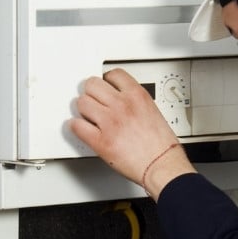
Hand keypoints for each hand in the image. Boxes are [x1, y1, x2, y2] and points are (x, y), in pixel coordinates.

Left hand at [70, 68, 195, 196]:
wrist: (162, 165)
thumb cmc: (161, 145)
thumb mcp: (153, 111)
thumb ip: (135, 103)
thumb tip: (122, 101)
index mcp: (137, 96)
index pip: (113, 74)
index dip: (106, 80)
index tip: (104, 85)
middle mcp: (121, 105)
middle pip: (92, 84)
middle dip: (91, 92)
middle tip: (92, 99)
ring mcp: (109, 122)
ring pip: (82, 103)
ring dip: (82, 109)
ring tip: (87, 114)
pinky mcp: (100, 141)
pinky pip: (76, 126)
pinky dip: (75, 126)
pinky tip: (81, 128)